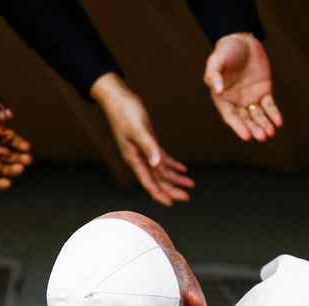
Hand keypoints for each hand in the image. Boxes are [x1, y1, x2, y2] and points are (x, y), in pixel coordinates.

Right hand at [91, 74, 193, 206]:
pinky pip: (162, 158)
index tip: (171, 203)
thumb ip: (148, 146)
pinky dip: (172, 164)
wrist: (118, 98)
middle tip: (187, 197)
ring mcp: (144, 151)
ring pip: (161, 170)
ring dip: (175, 178)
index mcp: (134, 157)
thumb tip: (156, 164)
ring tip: (190, 184)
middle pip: (157, 179)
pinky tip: (182, 169)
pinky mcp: (149, 142)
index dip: (159, 193)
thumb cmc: (124, 112)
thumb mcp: (137, 129)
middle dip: (171, 189)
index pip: (148, 181)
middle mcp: (139, 158)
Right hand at [204, 33, 282, 141]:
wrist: (242, 40)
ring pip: (258, 115)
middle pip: (245, 119)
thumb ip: (214, 75)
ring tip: (270, 133)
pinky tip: (278, 122)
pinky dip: (274, 114)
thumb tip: (218, 89)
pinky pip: (269, 106)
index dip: (238, 127)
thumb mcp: (216, 61)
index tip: (247, 136)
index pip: (230, 117)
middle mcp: (236, 102)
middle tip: (262, 137)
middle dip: (254, 128)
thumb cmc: (225, 51)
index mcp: (222, 98)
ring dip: (264, 124)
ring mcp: (250, 98)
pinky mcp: (264, 91)